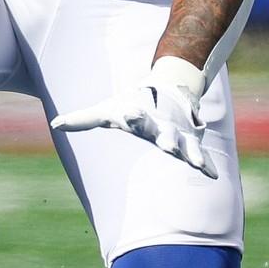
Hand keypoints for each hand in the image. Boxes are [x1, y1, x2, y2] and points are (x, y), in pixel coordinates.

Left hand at [50, 56, 216, 178]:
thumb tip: (54, 123)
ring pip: (186, 146)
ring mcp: (179, 135)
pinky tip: (213, 176)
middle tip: (169, 145)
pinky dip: (207, 166)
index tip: (130, 113)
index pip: (134, 117)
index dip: (132, 117)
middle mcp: (161, 127)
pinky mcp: (191, 144)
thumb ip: (82, 119)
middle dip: (167, 140)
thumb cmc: (131, 106)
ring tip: (197, 163)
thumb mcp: (107, 112)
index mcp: (141, 118)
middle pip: (164, 134)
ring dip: (191, 154)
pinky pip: (201, 157)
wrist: (168, 91)